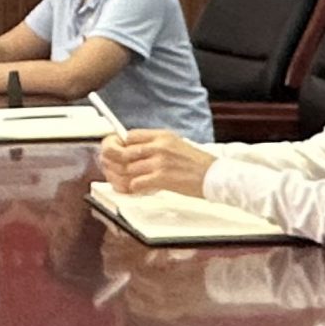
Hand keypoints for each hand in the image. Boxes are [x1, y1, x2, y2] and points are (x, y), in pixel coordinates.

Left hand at [95, 129, 212, 196]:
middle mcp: (159, 146)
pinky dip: (132, 188)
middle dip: (111, 161)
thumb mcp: (175, 144)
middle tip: (109, 168)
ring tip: (123, 182)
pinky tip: (136, 189)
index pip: (129, 135)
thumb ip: (154, 145)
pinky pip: (136, 183)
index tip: (114, 152)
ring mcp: (160, 162)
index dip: (117, 144)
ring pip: (126, 169)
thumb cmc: (196, 163)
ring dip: (121, 178)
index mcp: (161, 135)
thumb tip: (131, 149)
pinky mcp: (162, 178)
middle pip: (122, 151)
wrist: (215, 176)